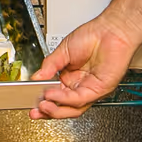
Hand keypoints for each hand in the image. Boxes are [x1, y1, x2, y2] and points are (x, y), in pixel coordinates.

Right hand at [29, 0, 141, 119]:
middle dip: (48, 111)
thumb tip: (36, 77)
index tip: (32, 102)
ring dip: (56, 109)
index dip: (44, 101)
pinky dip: (65, 99)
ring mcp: (90, 89)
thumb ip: (49, 66)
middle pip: (63, 106)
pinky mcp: (99, 90)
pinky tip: (54, 94)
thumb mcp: (63, 50)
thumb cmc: (93, 36)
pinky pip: (80, 99)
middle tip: (35, 111)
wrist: (110, 30)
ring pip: (72, 108)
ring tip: (43, 104)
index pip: (55, 95)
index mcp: (71, 77)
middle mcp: (80, 85)